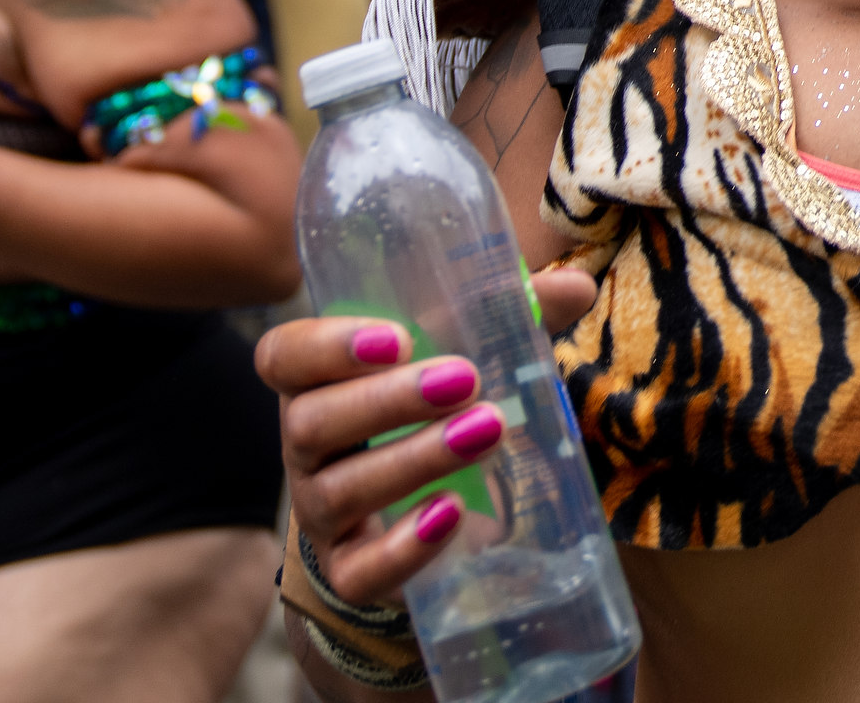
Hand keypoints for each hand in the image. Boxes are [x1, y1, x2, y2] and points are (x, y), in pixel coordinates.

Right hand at [258, 269, 598, 605]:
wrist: (412, 515)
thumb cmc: (432, 411)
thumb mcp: (461, 355)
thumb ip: (507, 316)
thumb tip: (575, 287)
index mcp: (318, 381)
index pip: (284, 356)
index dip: (326, 345)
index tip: (395, 337)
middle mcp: (306, 446)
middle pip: (312, 422)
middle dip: (389, 400)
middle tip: (464, 379)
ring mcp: (321, 513)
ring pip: (338, 490)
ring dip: (413, 459)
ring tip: (485, 432)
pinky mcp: (349, 571)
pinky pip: (359, 570)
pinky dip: (404, 546)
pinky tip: (452, 514)